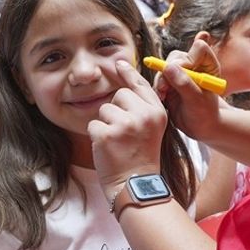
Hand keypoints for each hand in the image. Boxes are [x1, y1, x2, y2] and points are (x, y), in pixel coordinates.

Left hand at [89, 59, 167, 200]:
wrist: (136, 185)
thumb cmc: (141, 157)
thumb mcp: (151, 128)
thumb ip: (142, 107)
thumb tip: (126, 80)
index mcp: (157, 112)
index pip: (140, 85)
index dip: (128, 73)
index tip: (118, 63)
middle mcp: (144, 115)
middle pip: (119, 95)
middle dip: (115, 111)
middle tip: (124, 134)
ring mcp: (126, 124)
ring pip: (104, 109)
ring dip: (105, 124)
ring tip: (117, 143)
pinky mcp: (108, 134)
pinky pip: (93, 124)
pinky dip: (96, 137)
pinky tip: (108, 149)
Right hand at [156, 39, 226, 142]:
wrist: (200, 126)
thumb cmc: (205, 114)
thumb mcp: (196, 100)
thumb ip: (184, 83)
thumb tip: (168, 67)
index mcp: (208, 64)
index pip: (199, 48)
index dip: (189, 60)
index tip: (185, 76)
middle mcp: (194, 64)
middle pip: (176, 56)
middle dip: (168, 72)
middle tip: (165, 88)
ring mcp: (181, 71)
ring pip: (164, 66)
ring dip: (161, 80)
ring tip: (165, 96)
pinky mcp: (170, 80)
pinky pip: (158, 76)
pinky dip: (158, 86)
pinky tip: (163, 97)